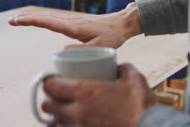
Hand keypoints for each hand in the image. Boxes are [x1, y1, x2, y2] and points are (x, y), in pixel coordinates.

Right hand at [9, 3, 141, 48]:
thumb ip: (82, 51)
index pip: (48, 22)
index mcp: (74, 27)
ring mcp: (74, 22)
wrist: (124, 23)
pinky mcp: (77, 25)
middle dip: (28, 19)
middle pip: (45, 18)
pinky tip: (42, 23)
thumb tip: (62, 53)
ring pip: (50, 19)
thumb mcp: (100, 46)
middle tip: (11, 20)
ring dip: (34, 19)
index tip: (17, 21)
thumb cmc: (114, 35)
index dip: (31, 21)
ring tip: (19, 20)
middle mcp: (71, 22)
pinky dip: (44, 21)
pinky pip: (56, 22)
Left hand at [42, 64, 156, 126]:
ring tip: (64, 114)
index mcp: (85, 92)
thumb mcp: (134, 79)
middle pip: (47, 106)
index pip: (51, 86)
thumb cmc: (142, 105)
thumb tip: (117, 67)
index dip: (49, 81)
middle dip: (50, 100)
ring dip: (55, 118)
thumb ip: (123, 69)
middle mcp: (76, 112)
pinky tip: (71, 125)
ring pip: (53, 124)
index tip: (53, 79)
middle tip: (58, 96)